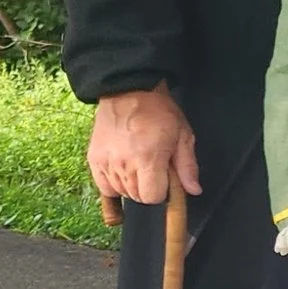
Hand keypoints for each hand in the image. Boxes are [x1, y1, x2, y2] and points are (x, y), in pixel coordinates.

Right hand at [88, 86, 199, 213]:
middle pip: (137, 197)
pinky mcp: (94, 159)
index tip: (166, 179)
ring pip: (121, 192)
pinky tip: (124, 172)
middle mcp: (123, 163)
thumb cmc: (158, 111)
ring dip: (133, 186)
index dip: (162, 192)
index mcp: (147, 159)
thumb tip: (194, 190)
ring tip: (139, 164)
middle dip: (149, 189)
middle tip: (154, 168)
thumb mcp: (182, 135)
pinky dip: (115, 184)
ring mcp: (106, 162)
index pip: (152, 197)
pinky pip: (104, 187)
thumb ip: (187, 166)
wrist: (129, 91)